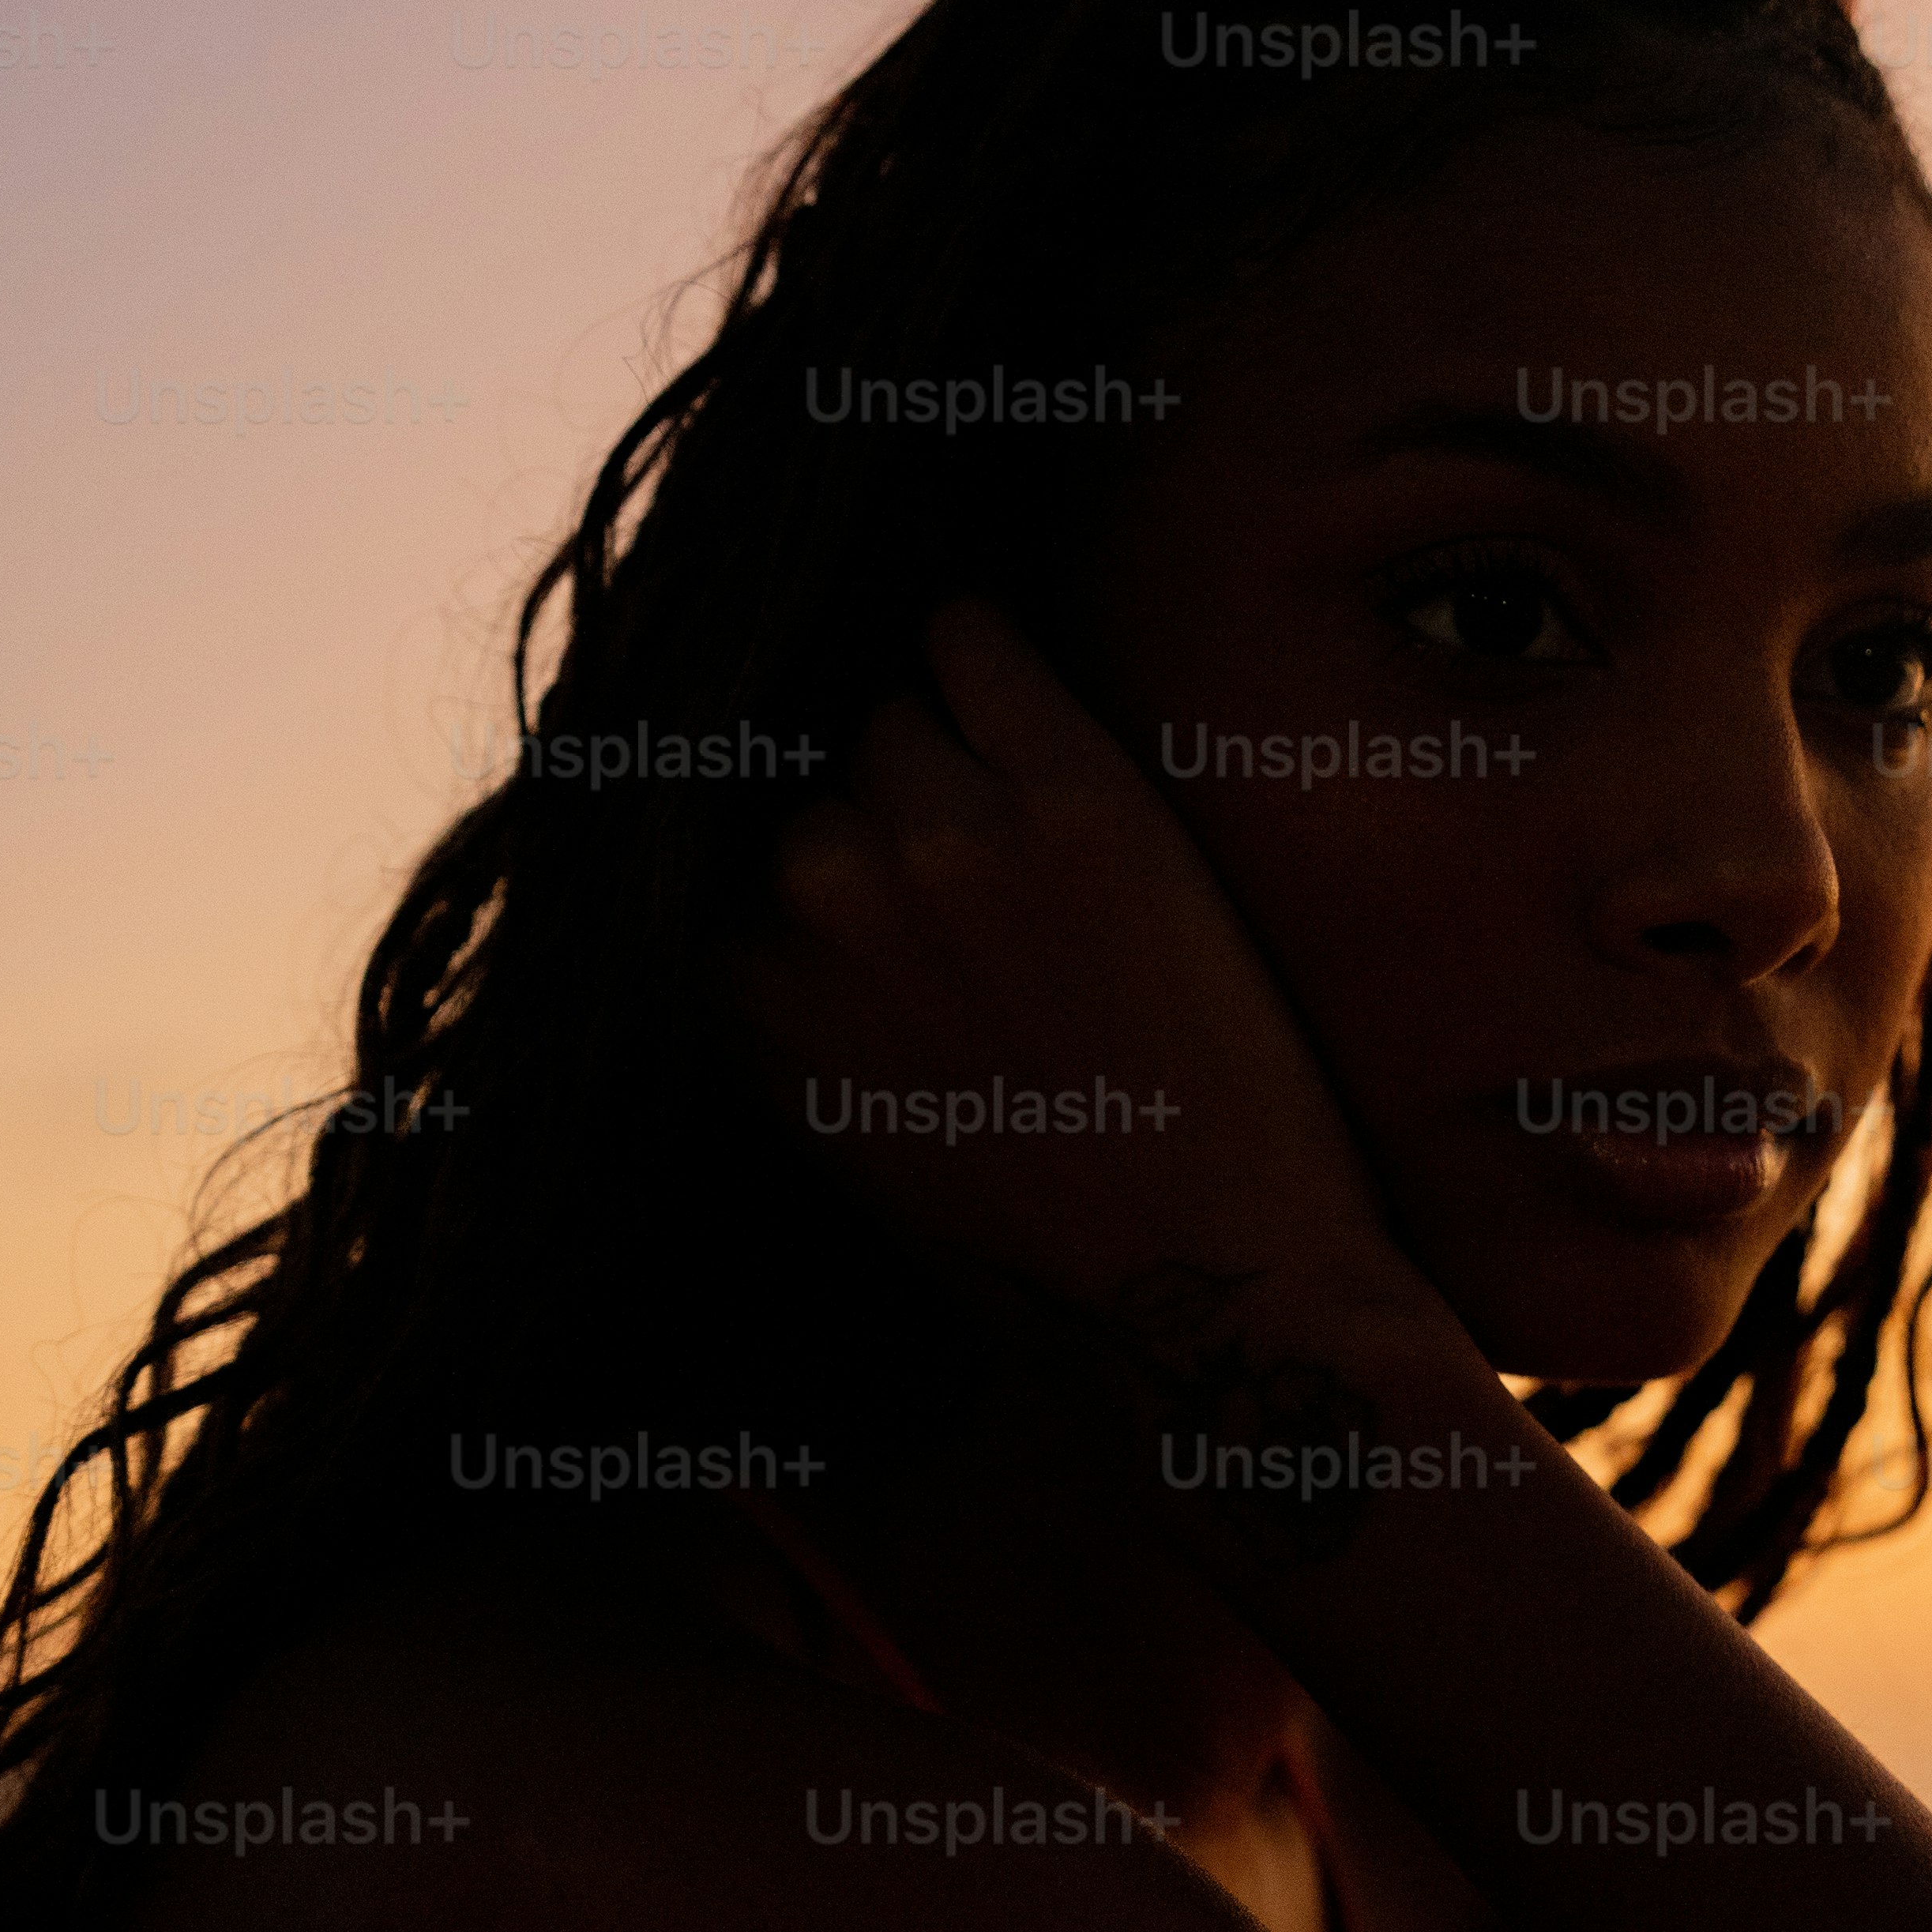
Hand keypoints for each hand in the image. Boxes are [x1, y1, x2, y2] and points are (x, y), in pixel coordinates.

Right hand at [738, 600, 1418, 1333]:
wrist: (1205, 1289)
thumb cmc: (1038, 1243)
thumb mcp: (840, 1135)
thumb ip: (785, 1002)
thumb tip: (768, 881)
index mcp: (736, 989)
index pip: (725, 843)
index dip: (809, 851)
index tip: (863, 859)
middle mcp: (811, 896)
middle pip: (818, 772)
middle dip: (882, 803)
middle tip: (972, 858)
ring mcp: (937, 838)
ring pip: (897, 708)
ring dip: (946, 740)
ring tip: (1017, 808)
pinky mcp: (1067, 798)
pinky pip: (980, 642)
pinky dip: (987, 646)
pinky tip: (1009, 668)